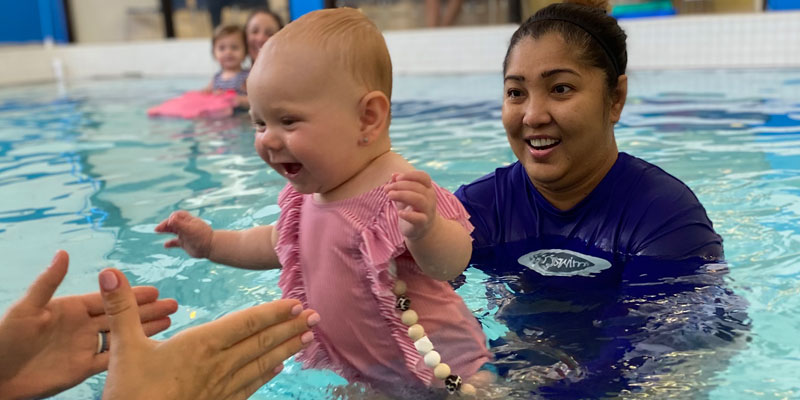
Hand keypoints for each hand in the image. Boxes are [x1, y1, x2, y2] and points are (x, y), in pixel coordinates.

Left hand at [0, 250, 177, 398]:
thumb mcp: (27, 308)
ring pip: (122, 335)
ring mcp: (84, 347)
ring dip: (145, 328)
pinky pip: (112, 358)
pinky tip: (148, 346)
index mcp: (70, 308)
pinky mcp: (83, 368)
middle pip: (121, 315)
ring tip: (170, 321)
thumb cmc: (4, 339)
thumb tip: (63, 253)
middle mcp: (81, 325)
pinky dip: (131, 351)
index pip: (108, 298)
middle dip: (147, 309)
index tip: (155, 290)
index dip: (131, 294)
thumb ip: (48, 282)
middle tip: (173, 304)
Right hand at [99, 268, 318, 399]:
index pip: (245, 324)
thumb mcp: (124, 347)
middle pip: (261, 342)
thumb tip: (109, 273)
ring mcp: (221, 387)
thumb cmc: (131, 393)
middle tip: (316, 317)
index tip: (296, 303)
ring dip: (286, 348)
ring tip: (307, 338)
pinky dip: (267, 374)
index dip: (272, 312)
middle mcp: (218, 365)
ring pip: (262, 363)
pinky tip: (279, 367)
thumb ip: (121, 308)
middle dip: (290, 328)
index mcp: (200, 345)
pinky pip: (250, 386)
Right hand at [155, 210, 213, 257]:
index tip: (169, 223)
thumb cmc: (201, 237)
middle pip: (173, 222)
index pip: (177, 215)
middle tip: (157, 229)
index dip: (172, 218)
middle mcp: (186, 227)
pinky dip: (170, 243)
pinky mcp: (185, 243)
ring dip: (165, 230)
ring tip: (157, 231)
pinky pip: (175, 242)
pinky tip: (165, 245)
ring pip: (173, 231)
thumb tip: (170, 219)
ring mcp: (185, 235)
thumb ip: (179, 224)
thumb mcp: (189, 229)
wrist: (211, 247)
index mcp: (189, 220)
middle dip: (165, 224)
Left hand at [385, 171, 438, 239]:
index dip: (411, 175)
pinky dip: (409, 215)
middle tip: (387, 188)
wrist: (423, 230)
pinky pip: (419, 218)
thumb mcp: (405, 195)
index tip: (397, 178)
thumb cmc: (413, 209)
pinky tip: (399, 213)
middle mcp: (430, 198)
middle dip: (400, 186)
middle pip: (418, 187)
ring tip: (389, 196)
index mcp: (427, 189)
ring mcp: (428, 211)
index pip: (424, 177)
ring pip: (419, 200)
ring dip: (403, 195)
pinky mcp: (423, 223)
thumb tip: (394, 175)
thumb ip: (400, 184)